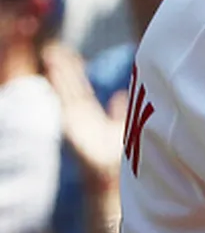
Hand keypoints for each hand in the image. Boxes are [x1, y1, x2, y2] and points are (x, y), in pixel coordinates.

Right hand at [41, 44, 127, 191]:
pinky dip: (59, 88)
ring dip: (59, 74)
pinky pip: (65, 106)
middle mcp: (82, 124)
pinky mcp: (75, 131)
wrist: (121, 182)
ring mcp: (77, 127)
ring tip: (52, 55)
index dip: (74, 75)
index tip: (69, 56)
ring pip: (67, 94)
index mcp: (92, 122)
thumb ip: (118, 114)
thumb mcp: (123, 131)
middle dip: (64, 70)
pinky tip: (54, 73)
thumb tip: (117, 95)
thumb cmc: (124, 162)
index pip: (80, 93)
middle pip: (71, 90)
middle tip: (55, 49)